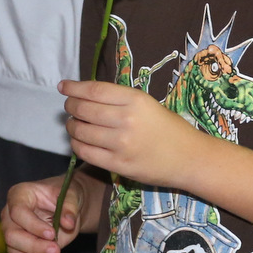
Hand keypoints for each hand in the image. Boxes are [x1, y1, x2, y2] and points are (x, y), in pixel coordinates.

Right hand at [2, 176, 82, 252]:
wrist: (66, 207)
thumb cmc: (64, 196)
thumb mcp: (70, 195)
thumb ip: (69, 207)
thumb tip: (68, 222)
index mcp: (18, 196)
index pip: (18, 212)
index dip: (33, 225)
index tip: (52, 234)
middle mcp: (10, 216)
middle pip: (12, 236)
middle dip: (34, 247)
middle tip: (56, 251)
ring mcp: (13, 236)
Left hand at [61, 79, 204, 187]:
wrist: (189, 158)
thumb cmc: (167, 127)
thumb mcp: (145, 103)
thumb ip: (117, 99)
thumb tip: (83, 94)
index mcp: (134, 99)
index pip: (93, 90)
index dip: (74, 88)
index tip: (63, 86)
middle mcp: (126, 119)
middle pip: (84, 109)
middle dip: (71, 107)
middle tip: (70, 107)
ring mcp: (121, 144)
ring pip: (81, 131)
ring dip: (72, 126)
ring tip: (74, 124)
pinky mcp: (119, 165)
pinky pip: (86, 153)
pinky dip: (77, 145)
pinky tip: (79, 141)